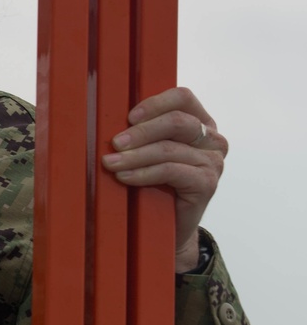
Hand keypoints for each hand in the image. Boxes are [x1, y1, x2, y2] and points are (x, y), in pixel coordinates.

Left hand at [101, 86, 226, 273]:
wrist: (171, 227)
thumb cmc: (158, 185)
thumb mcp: (153, 152)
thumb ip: (146, 132)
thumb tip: (110, 120)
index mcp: (202, 122)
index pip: (183, 98)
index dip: (155, 103)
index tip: (129, 117)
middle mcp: (213, 139)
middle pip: (176, 121)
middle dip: (141, 132)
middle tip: (115, 143)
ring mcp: (213, 161)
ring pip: (168, 149)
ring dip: (135, 155)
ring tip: (111, 163)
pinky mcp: (207, 183)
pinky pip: (170, 171)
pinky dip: (143, 173)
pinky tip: (125, 176)